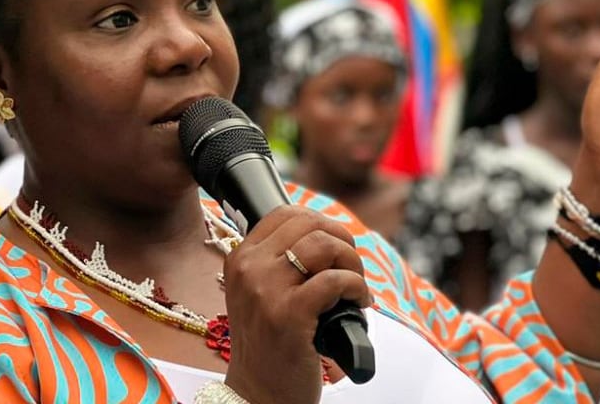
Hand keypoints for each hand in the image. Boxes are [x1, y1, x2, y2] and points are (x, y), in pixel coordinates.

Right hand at [222, 206, 371, 403]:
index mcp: (241, 259)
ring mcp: (266, 291)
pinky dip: (357, 288)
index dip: (322, 223)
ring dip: (353, 263)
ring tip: (355, 287)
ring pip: (324, 246)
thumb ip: (280, 263)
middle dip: (343, 241)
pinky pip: (336, 280)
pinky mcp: (289, 314)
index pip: (287, 213)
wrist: (259, 395)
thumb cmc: (271, 345)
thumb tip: (327, 234)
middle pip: (310, 224)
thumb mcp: (261, 295)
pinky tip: (359, 303)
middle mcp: (249, 269)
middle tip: (352, 268)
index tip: (336, 246)